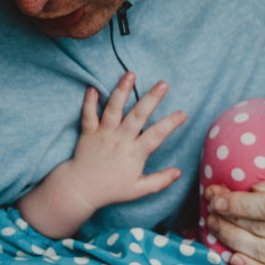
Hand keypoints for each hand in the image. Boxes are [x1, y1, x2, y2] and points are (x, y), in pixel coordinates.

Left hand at [66, 72, 186, 210]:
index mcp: (134, 153)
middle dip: (151, 98)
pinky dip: (89, 101)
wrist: (81, 190)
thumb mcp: (138, 190)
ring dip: (122, 90)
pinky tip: (93, 87)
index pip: (156, 135)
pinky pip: (88, 114)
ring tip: (130, 74)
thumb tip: (178, 172)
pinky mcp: (88, 132)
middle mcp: (120, 140)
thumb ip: (159, 181)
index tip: (182, 113)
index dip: (170, 124)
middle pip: (138, 116)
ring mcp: (103, 135)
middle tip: (163, 84)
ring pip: (113, 109)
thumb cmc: (111, 189)